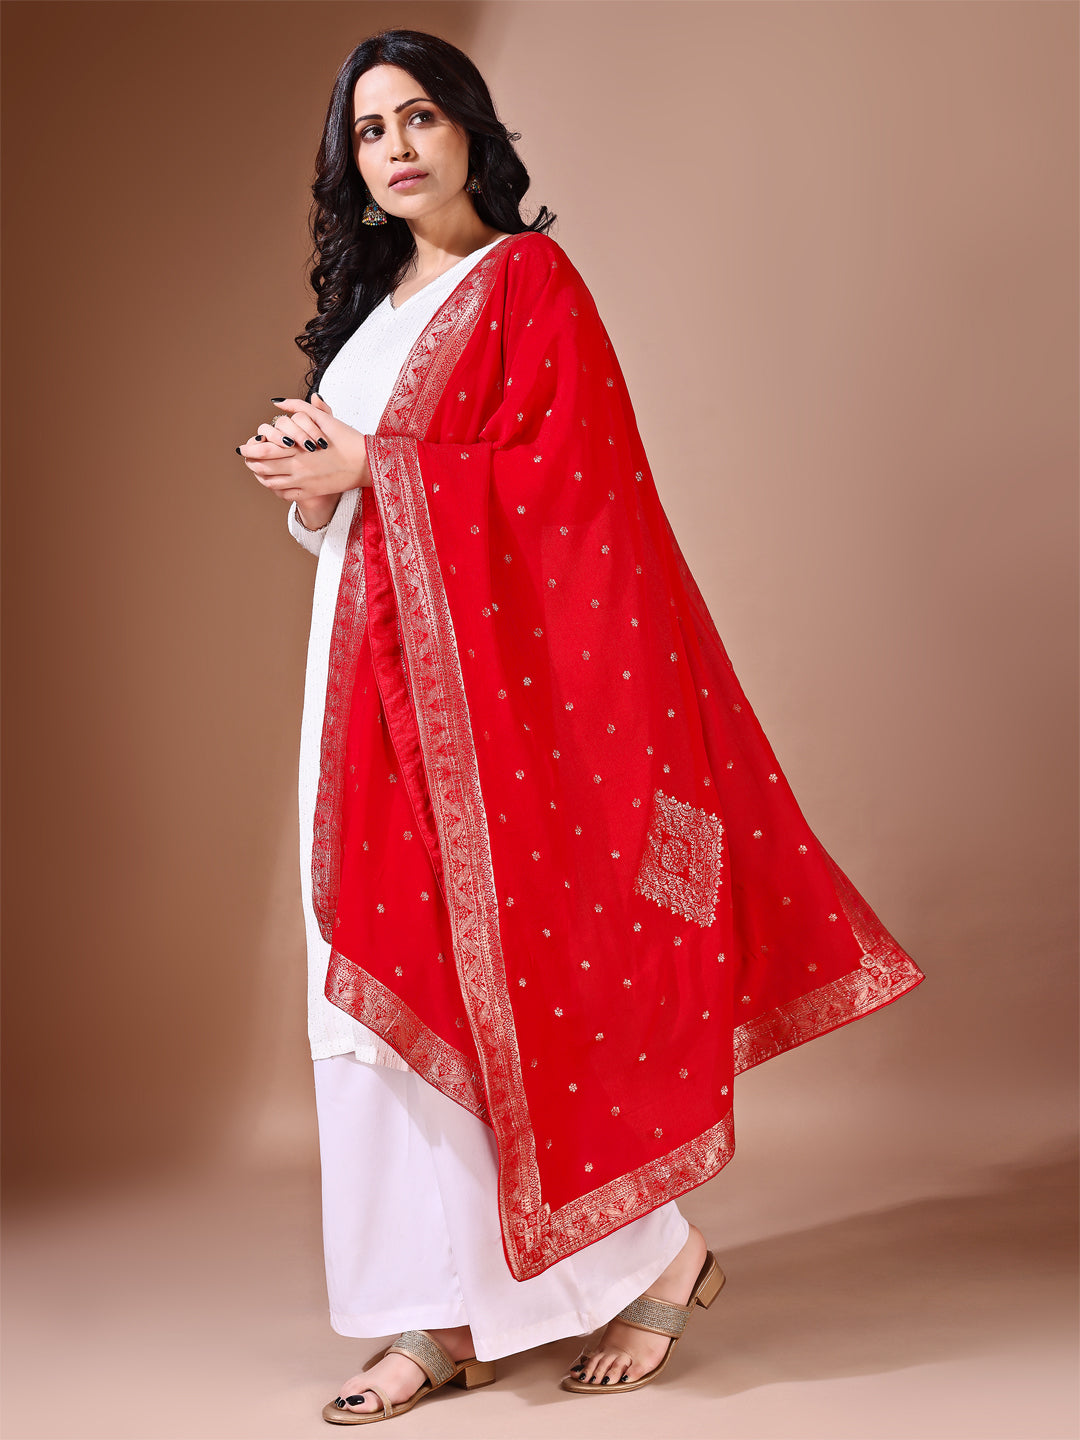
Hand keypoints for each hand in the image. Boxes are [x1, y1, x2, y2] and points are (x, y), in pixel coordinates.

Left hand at [236, 394, 371, 505]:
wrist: (366, 463)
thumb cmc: (346, 438)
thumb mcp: (324, 418)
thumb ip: (299, 407)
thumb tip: (276, 402)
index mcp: (298, 449)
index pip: (264, 451)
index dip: (250, 449)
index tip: (243, 447)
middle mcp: (297, 468)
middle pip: (263, 468)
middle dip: (251, 462)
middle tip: (246, 458)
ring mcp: (303, 483)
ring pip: (271, 483)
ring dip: (261, 476)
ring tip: (257, 469)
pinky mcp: (311, 492)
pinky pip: (285, 494)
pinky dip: (274, 488)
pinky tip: (274, 482)